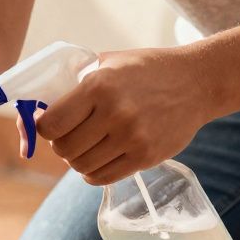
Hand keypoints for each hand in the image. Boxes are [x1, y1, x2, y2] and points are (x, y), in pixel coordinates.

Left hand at [33, 47, 213, 185]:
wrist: (198, 82)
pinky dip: (93, 173)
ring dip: (77, 160)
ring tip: (86, 147)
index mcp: (99, 86)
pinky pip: (102, 177)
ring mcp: (132, 138)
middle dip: (60, 145)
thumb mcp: (110, 62)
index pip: (50, 124)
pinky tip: (98, 160)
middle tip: (69, 137)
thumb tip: (41, 105)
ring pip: (80, 167)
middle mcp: (114, 113)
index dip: (43, 128)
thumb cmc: (148, 70)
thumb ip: (77, 80)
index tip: (48, 125)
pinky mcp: (145, 157)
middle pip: (63, 149)